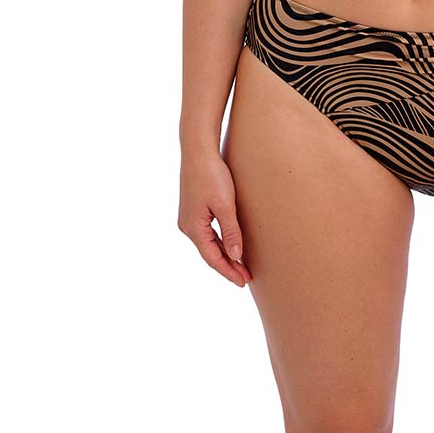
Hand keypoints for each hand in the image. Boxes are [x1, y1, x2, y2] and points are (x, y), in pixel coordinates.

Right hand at [178, 149, 252, 287]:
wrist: (198, 151)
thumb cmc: (212, 175)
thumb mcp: (225, 205)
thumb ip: (231, 231)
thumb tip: (236, 256)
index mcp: (193, 228)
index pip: (212, 258)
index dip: (228, 271)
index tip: (243, 282)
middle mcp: (187, 226)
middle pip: (210, 253)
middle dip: (228, 266)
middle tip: (246, 278)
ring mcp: (189, 218)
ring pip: (209, 244)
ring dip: (225, 254)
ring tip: (241, 265)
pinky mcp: (193, 210)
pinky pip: (208, 233)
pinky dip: (220, 242)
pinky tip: (230, 245)